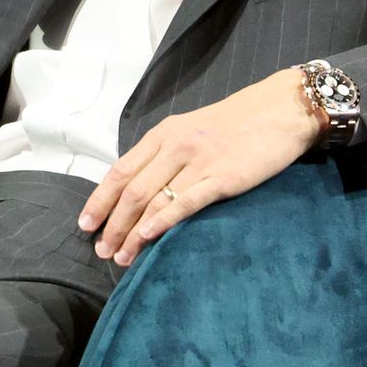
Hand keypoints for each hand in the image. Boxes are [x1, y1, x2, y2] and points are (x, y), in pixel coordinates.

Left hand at [77, 68, 323, 265]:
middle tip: (102, 251)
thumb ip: (165, 154)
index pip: (121, 170)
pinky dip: (163, 221)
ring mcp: (199, 161)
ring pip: (153, 199)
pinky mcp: (224, 177)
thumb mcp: (191, 129)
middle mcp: (175, 145)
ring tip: (122, 257)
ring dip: (133, 232)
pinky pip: (186, 202)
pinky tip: (149, 237)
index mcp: (164, 134)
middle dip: (112, 224)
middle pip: (132, 190)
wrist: (280, 110)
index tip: (85, 225)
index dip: (99, 200)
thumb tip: (138, 190)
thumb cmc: (236, 123)